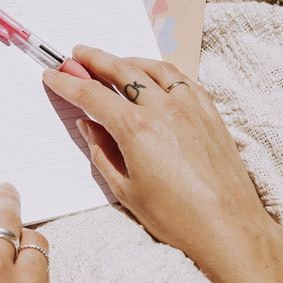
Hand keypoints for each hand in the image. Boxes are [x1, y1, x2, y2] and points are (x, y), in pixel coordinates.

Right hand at [42, 45, 280, 274]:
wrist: (228, 228)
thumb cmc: (177, 218)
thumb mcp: (127, 191)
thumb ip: (102, 153)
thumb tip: (89, 126)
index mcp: (136, 129)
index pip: (93, 96)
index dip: (68, 84)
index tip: (53, 76)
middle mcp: (164, 110)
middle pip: (123, 71)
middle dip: (96, 60)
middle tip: (78, 55)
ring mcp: (191, 109)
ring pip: (156, 69)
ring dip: (130, 60)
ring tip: (115, 61)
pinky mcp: (211, 115)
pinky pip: (184, 81)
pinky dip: (164, 72)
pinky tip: (157, 76)